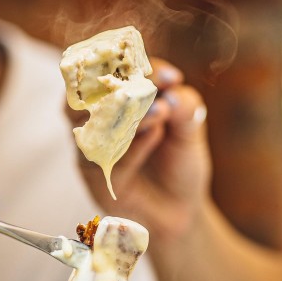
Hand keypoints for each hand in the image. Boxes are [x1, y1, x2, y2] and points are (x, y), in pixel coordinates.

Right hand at [67, 58, 211, 242]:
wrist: (180, 212)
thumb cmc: (180, 166)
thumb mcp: (190, 133)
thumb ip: (185, 107)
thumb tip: (172, 90)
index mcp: (121, 100)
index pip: (121, 73)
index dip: (144, 69)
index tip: (171, 77)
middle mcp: (101, 119)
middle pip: (91, 90)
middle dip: (122, 84)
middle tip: (154, 84)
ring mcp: (93, 146)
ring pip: (92, 120)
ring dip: (124, 110)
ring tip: (159, 111)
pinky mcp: (92, 174)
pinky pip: (103, 156)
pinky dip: (131, 144)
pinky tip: (155, 136)